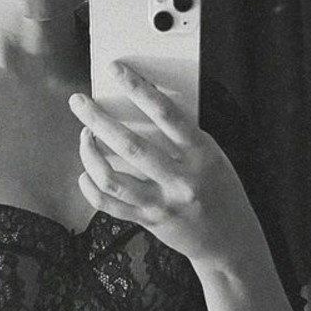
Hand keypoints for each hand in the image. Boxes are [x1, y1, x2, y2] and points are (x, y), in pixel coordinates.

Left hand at [69, 63, 255, 267]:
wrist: (231, 241)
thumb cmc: (221, 190)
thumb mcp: (213, 156)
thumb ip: (183, 137)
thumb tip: (143, 107)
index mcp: (201, 154)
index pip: (166, 114)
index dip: (138, 88)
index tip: (115, 69)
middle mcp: (181, 180)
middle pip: (130, 146)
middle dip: (98, 120)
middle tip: (79, 102)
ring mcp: (163, 203)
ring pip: (113, 178)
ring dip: (90, 154)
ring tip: (84, 136)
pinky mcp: (150, 221)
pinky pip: (110, 204)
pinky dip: (92, 187)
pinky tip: (85, 173)